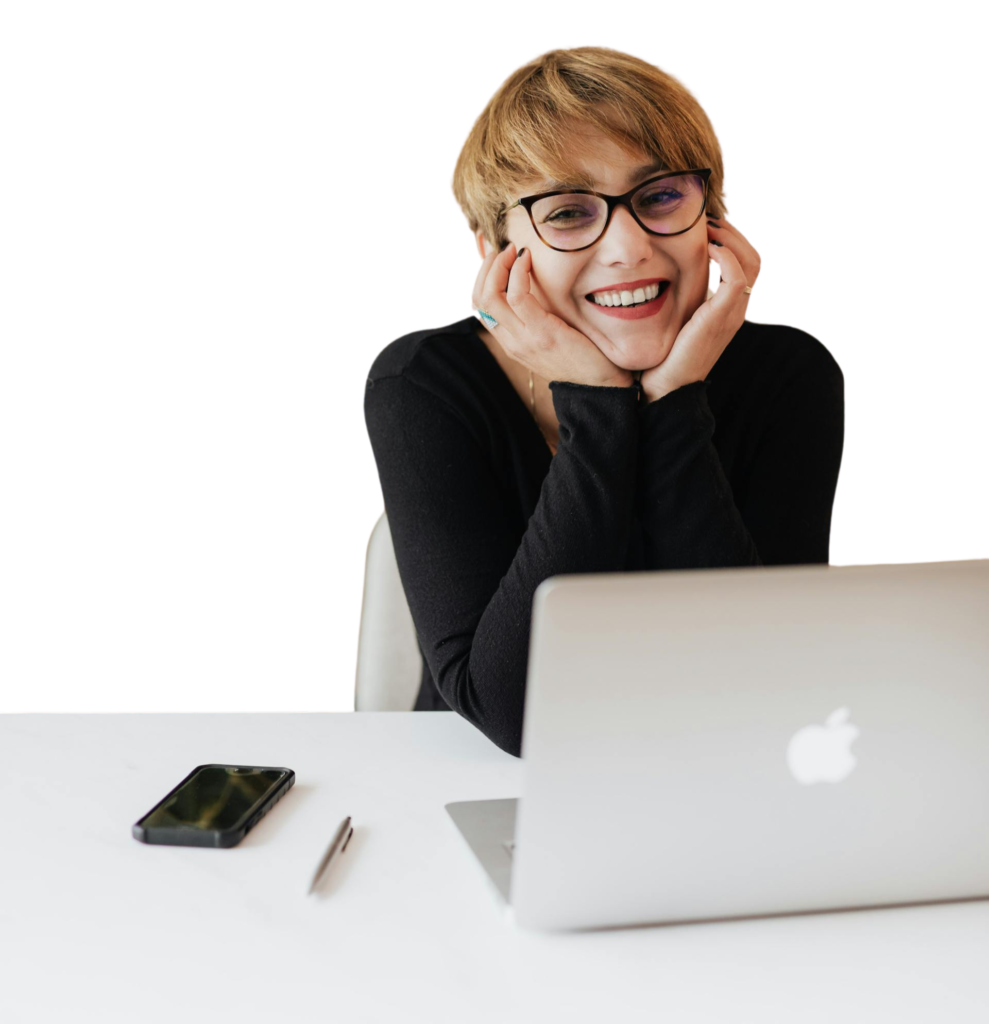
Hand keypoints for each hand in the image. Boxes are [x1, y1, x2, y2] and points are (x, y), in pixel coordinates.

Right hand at [469, 242, 633, 388]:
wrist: (600, 384)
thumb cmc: (581, 356)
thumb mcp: (549, 336)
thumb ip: (535, 317)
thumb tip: (530, 286)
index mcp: (510, 342)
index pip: (478, 306)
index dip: (480, 276)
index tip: (495, 256)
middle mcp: (511, 342)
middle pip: (478, 298)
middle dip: (485, 267)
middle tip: (503, 249)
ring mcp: (524, 339)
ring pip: (490, 295)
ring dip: (499, 265)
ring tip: (513, 250)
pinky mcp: (542, 332)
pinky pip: (517, 296)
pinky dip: (518, 271)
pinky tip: (527, 259)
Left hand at [639, 215, 763, 401]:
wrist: (665, 386)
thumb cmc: (666, 353)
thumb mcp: (679, 316)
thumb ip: (684, 294)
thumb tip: (668, 266)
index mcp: (729, 307)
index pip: (748, 262)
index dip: (732, 238)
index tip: (707, 224)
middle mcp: (737, 309)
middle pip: (755, 257)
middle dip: (734, 232)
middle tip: (708, 219)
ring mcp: (732, 314)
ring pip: (752, 262)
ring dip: (731, 237)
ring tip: (708, 227)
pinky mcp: (721, 318)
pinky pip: (736, 278)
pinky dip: (726, 256)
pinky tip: (707, 247)